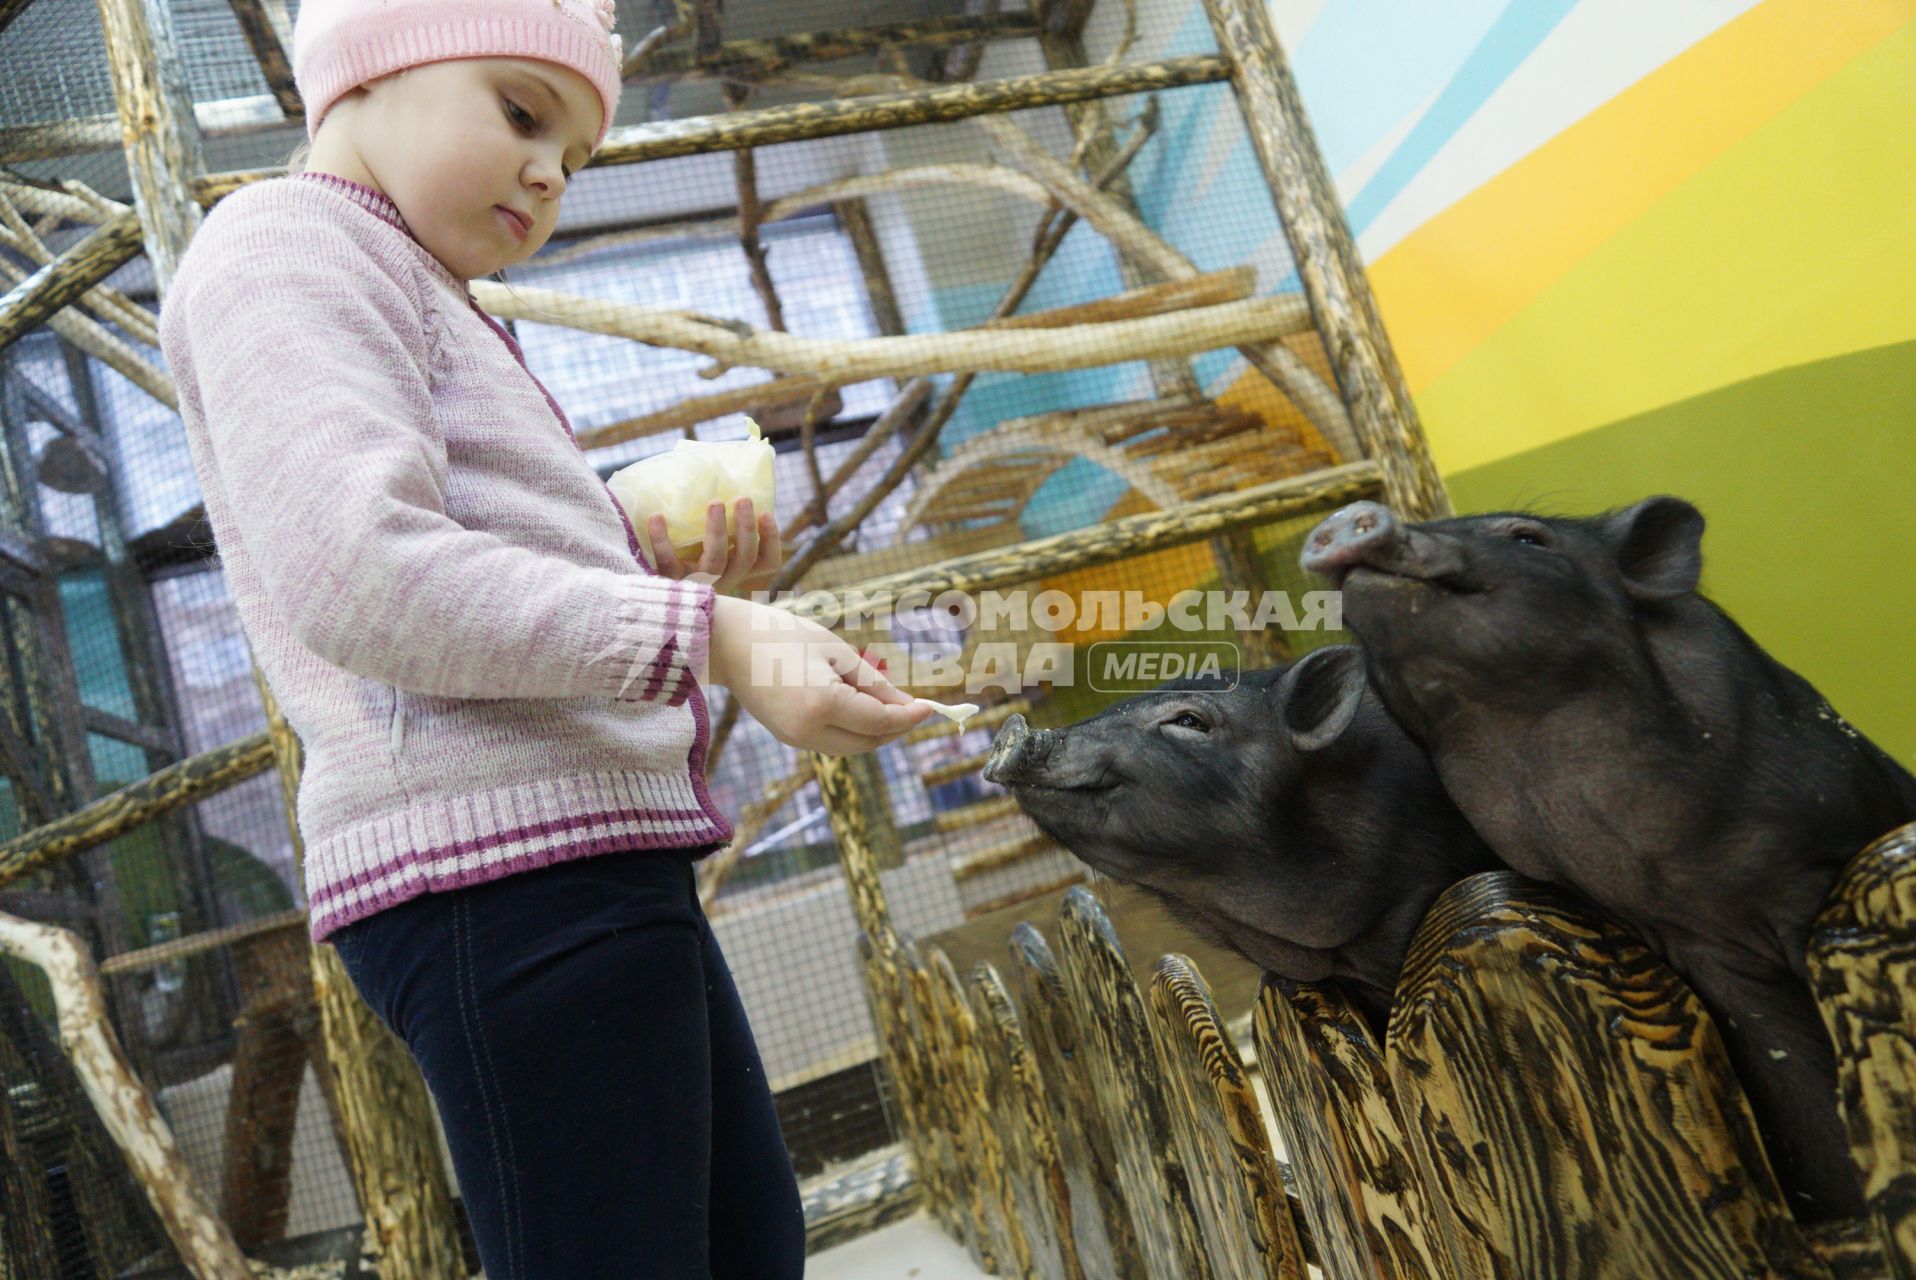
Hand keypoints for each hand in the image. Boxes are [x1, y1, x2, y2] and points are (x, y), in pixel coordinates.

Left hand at [647, 498, 780, 595]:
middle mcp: (723, 579)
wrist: (641, 598)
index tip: (766, 512)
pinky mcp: (670, 583)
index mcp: (734, 570)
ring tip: (715, 502)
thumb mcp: (703, 547)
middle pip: (744, 558)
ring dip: (717, 529)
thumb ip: (715, 527)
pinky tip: (656, 517)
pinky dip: (661, 539)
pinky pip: (668, 562)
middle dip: (746, 527)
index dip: (771, 539)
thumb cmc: (678, 558)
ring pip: (716, 560)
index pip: (766, 562)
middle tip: (743, 498)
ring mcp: (698, 583)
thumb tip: (716, 484)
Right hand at [706, 596, 932, 755]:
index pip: (881, 722)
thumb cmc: (784, 634)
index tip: (931, 706)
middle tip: (914, 704)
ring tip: (888, 702)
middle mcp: (809, 730)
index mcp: (823, 704)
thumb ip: (874, 683)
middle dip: (896, 727)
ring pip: (852, 746)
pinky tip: (860, 706)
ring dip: (875, 730)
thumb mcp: (836, 651)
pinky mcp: (788, 737)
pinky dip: (852, 729)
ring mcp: (796, 738)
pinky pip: (832, 741)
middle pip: (869, 741)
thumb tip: (906, 705)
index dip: (910, 716)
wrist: (728, 642)